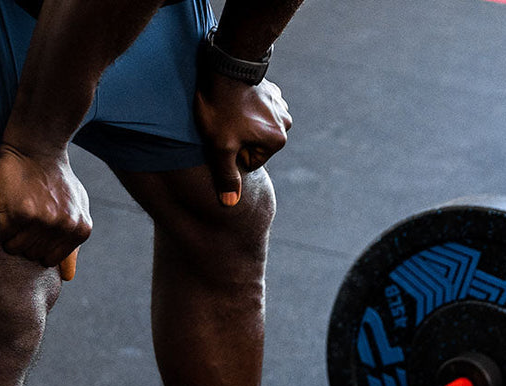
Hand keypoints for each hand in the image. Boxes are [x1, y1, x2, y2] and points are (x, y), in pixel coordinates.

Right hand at [0, 144, 91, 270]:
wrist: (38, 143)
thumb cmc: (56, 178)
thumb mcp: (76, 208)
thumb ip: (72, 243)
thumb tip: (67, 278)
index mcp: (80, 230)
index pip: (48, 260)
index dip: (35, 246)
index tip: (32, 228)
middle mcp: (64, 228)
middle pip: (31, 255)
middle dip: (22, 240)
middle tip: (21, 216)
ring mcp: (43, 221)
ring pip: (13, 248)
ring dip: (7, 234)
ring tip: (12, 212)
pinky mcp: (19, 212)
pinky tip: (4, 205)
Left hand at [194, 75, 291, 205]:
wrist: (225, 61)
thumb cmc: (222, 107)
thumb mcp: (220, 147)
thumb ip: (226, 177)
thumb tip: (231, 204)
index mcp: (278, 140)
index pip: (250, 162)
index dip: (233, 154)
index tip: (225, 137)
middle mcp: (285, 123)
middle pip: (254, 145)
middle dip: (237, 138)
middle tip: (224, 122)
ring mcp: (279, 104)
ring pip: (253, 127)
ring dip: (240, 123)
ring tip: (228, 109)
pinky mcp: (270, 90)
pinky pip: (254, 109)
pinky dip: (243, 106)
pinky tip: (234, 98)